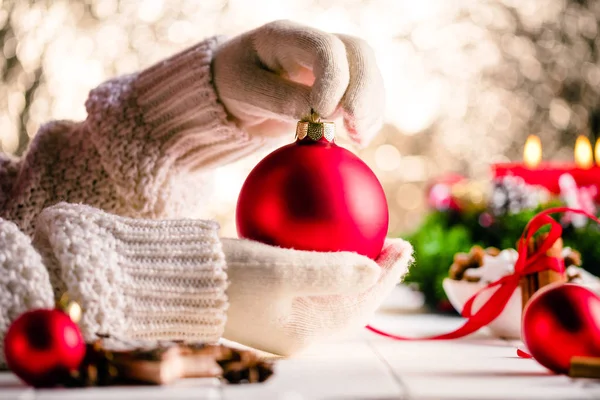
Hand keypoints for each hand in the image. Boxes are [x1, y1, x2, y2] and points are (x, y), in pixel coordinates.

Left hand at [212, 20, 384, 145]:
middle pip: (358, 52)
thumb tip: (320, 114)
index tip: (324, 114)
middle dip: (363, 91)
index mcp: (285, 37)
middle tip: (355, 126)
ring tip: (359, 138)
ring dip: (370, 107)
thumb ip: (280, 99)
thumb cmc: (234, 84)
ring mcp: (331, 61)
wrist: (232, 89)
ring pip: (367, 73)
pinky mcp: (339, 84)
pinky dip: (367, 117)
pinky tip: (359, 138)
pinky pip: (365, 94)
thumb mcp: (245, 92)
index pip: (325, 46)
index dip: (334, 79)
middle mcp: (314, 43)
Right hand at [221, 238, 412, 355]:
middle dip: (376, 277)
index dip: (386, 277)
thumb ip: (331, 272)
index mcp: (305, 332)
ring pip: (332, 296)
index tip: (403, 245)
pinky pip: (310, 285)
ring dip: (353, 271)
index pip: (360, 305)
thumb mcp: (282, 271)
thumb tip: (375, 271)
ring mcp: (282, 318)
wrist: (178, 282)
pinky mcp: (269, 302)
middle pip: (351, 304)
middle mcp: (297, 332)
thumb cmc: (229, 276)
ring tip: (370, 244)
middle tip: (394, 244)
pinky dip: (327, 267)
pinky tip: (327, 242)